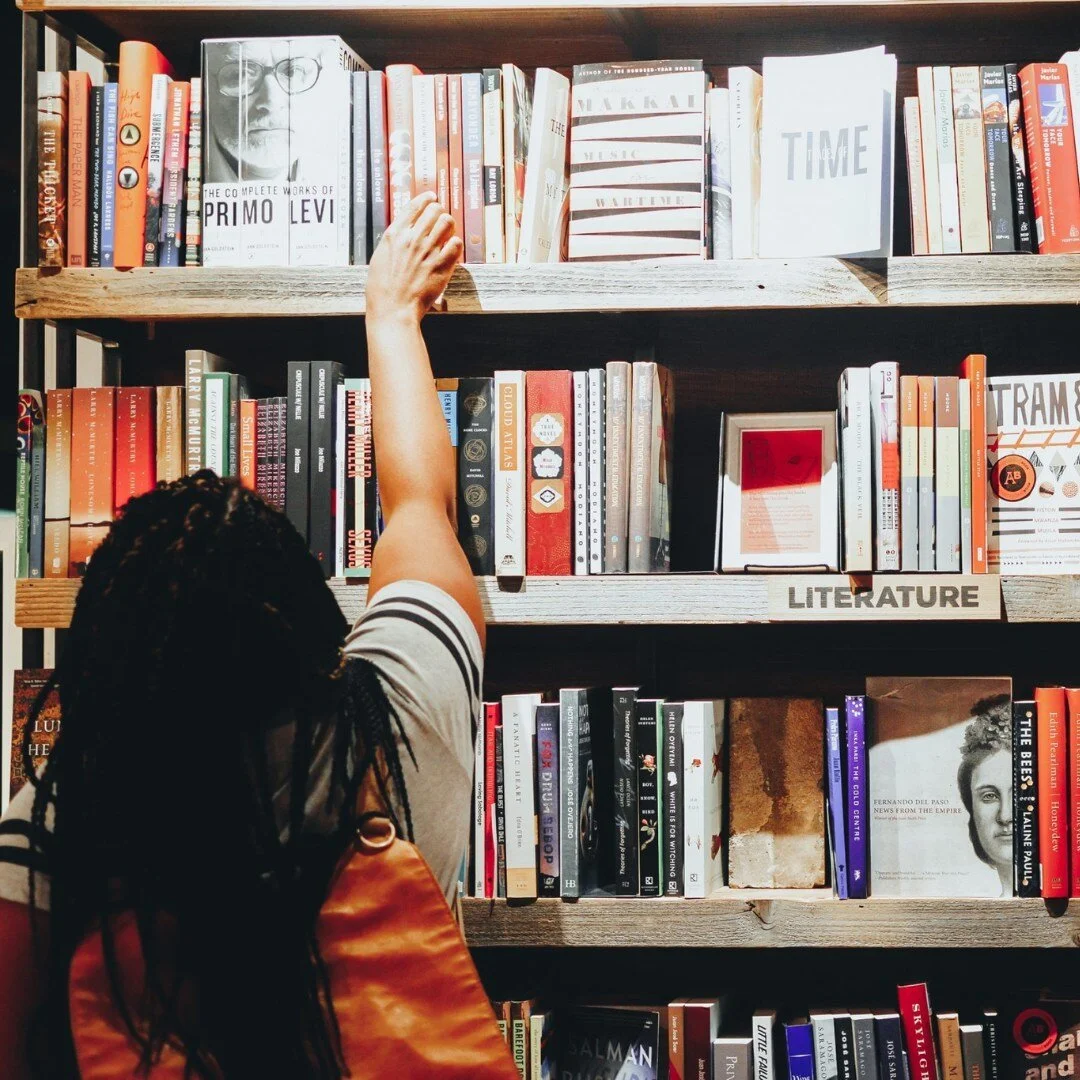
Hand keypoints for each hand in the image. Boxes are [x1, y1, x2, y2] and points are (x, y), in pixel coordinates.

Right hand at [366, 193, 461, 323]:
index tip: (432, 198)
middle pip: (434, 210)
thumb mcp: (380, 257)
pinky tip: (452, 250)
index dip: (426, 199)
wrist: (393, 309)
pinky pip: (457, 244)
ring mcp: (428, 251)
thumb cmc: (382, 289)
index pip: (415, 206)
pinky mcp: (442, 265)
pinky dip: (456, 244)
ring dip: (450, 226)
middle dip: (440, 213)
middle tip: (441, 220)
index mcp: (395, 234)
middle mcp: (412, 238)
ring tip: (448, 234)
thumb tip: (404, 232)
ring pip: (448, 222)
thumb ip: (394, 242)